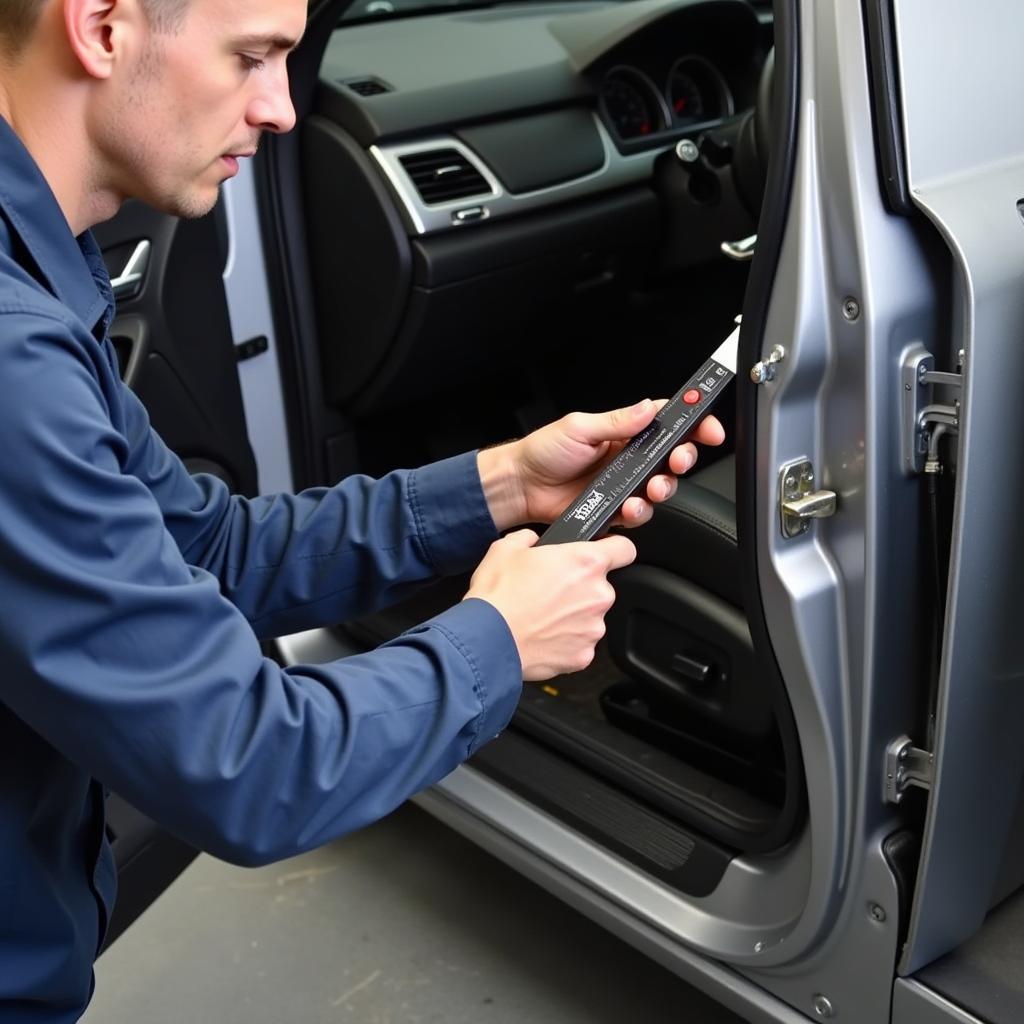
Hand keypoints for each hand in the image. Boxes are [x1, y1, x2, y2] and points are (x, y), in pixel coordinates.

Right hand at [464, 529, 635, 680]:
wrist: (488, 640)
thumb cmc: (498, 596)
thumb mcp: (506, 548)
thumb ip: (528, 537)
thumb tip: (532, 540)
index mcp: (586, 562)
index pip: (625, 549)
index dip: (615, 549)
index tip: (607, 554)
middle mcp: (597, 594)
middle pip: (601, 586)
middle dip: (580, 587)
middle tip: (550, 590)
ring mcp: (593, 628)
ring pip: (590, 616)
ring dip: (573, 615)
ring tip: (541, 616)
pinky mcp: (583, 655)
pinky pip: (580, 643)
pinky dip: (566, 641)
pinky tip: (542, 635)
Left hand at [480, 399, 724, 530]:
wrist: (521, 487)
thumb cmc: (543, 452)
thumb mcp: (579, 427)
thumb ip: (617, 421)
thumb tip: (647, 408)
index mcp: (624, 430)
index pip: (667, 422)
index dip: (693, 423)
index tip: (708, 428)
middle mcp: (628, 457)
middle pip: (672, 457)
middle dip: (683, 458)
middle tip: (679, 460)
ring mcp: (623, 483)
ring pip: (660, 487)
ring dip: (663, 488)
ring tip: (651, 488)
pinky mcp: (615, 508)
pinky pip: (638, 512)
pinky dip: (638, 511)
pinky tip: (628, 507)